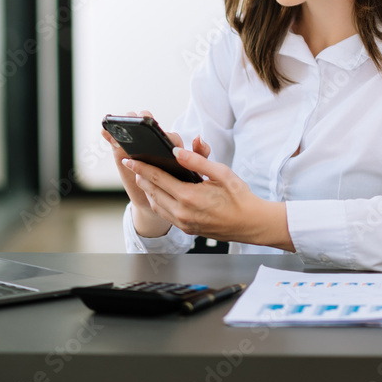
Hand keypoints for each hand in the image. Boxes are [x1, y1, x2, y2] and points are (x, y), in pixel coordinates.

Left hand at [121, 147, 293, 250]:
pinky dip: (158, 202)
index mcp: (189, 197)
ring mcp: (184, 223)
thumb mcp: (221, 172)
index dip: (142, 168)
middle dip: (141, 177)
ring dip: (148, 191)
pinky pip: (166, 215)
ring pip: (157, 205)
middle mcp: (183, 213)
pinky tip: (159, 194)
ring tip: (143, 178)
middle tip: (133, 165)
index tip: (131, 159)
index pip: (158, 178)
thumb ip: (198, 161)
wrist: (251, 223)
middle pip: (153, 192)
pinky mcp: (188, 230)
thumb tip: (177, 151)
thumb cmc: (239, 197)